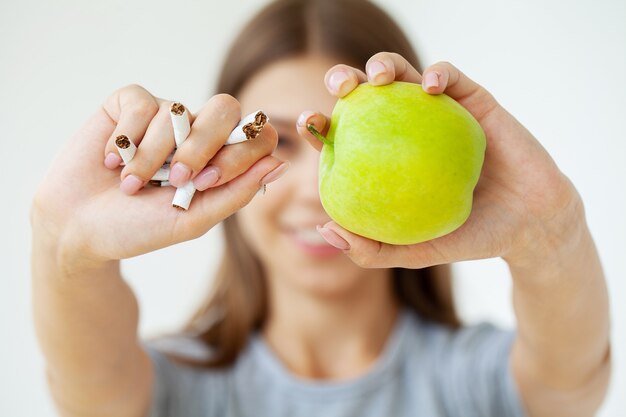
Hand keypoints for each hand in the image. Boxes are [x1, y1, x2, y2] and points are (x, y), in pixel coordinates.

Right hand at [31, 84, 282, 271]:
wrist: (79, 228)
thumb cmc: (139, 228)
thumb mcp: (193, 219)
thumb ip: (237, 193)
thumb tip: (280, 163)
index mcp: (220, 159)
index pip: (256, 134)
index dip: (239, 152)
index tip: (206, 182)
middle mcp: (196, 132)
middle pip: (225, 108)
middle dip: (201, 145)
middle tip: (176, 178)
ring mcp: (162, 116)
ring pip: (176, 110)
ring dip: (152, 155)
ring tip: (131, 184)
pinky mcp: (127, 105)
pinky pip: (139, 102)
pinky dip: (126, 136)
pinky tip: (112, 161)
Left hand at [297, 52, 583, 269]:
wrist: (528, 225)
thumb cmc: (467, 237)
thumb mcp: (414, 252)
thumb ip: (371, 249)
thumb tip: (324, 230)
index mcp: (388, 157)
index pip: (346, 134)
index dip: (320, 124)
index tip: (307, 124)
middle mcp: (408, 129)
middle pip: (366, 94)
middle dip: (344, 80)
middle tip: (336, 88)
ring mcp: (439, 112)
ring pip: (403, 74)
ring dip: (384, 64)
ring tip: (376, 78)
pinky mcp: (473, 100)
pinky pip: (451, 75)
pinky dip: (438, 74)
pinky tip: (430, 87)